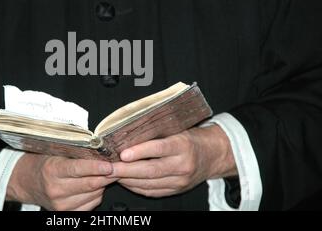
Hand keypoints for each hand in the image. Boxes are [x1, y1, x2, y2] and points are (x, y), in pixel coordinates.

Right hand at [7, 153, 116, 210]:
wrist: (28, 182)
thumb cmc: (44, 163)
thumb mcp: (56, 152)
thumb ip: (76, 152)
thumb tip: (100, 150)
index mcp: (52, 170)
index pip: (78, 169)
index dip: (96, 167)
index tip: (110, 165)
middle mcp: (56, 189)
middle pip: (90, 184)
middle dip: (107, 175)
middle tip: (117, 166)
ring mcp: (61, 204)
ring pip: (94, 194)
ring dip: (102, 184)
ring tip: (100, 174)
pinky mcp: (67, 213)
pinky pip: (92, 204)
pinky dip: (96, 194)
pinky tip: (92, 186)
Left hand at [110, 125, 237, 197]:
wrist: (212, 155)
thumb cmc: (191, 139)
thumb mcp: (177, 129)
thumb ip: (156, 133)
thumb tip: (128, 133)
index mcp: (183, 145)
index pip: (159, 149)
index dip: (140, 152)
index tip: (123, 153)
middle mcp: (183, 165)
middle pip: (151, 171)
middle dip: (126, 170)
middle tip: (109, 167)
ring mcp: (180, 181)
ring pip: (149, 184)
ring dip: (127, 180)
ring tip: (112, 173)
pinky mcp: (176, 190)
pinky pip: (152, 191)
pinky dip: (135, 187)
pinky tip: (125, 180)